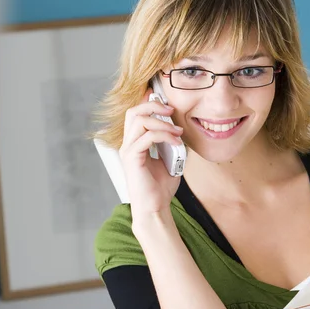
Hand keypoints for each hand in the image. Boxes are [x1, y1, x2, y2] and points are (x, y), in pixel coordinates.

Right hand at [119, 88, 183, 216]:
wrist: (155, 208)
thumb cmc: (160, 188)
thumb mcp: (171, 160)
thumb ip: (172, 144)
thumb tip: (181, 130)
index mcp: (135, 143)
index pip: (136, 115)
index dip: (148, 103)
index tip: (164, 100)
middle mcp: (128, 144)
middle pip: (133, 112)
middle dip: (153, 106)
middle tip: (171, 110)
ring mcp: (128, 151)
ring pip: (139, 121)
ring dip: (161, 122)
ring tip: (177, 131)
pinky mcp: (132, 158)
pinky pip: (147, 137)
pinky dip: (164, 135)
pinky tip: (176, 141)